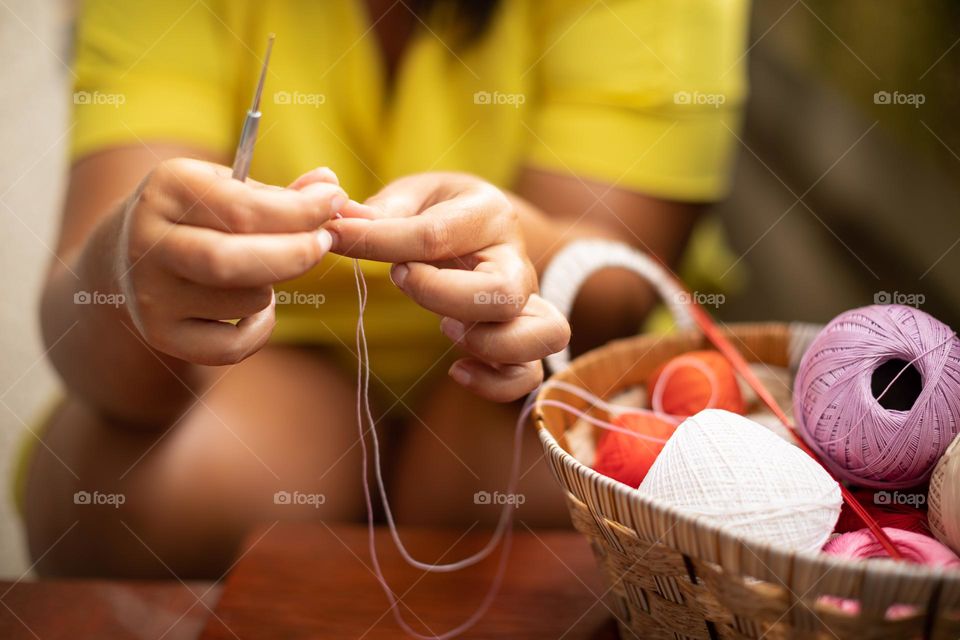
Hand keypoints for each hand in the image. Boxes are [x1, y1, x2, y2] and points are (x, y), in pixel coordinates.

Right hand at [117, 160, 345, 364]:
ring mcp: (151, 296)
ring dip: (272, 287)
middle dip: (294, 254)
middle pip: (232, 262)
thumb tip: (331, 184)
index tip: (335, 202)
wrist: (127, 254)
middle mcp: (149, 244)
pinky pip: (232, 347)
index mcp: (166, 192)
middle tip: (324, 242)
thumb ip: (280, 192)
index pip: (241, 210)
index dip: (300, 211)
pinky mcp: (161, 336)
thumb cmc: (198, 214)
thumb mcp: (228, 187)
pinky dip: (260, 330)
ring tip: (263, 271)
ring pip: (244, 301)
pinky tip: (255, 310)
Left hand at [328, 172, 569, 400]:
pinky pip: (528, 375)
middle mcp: (516, 260)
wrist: (485, 225)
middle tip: (402, 278)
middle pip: (503, 293)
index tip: (340, 236)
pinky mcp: (522, 338)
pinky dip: (495, 383)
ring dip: (485, 341)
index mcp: (489, 213)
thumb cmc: (444, 209)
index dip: (381, 241)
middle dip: (441, 296)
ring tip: (445, 326)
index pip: (437, 235)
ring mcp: (527, 303)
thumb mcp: (415, 194)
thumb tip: (341, 222)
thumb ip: (383, 211)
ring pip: (542, 334)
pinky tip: (457, 370)